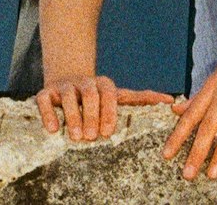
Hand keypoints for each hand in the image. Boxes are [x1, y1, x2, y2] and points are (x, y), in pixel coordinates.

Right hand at [35, 74, 174, 142]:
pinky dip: (48, 113)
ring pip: (68, 97)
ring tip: (77, 137)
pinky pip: (45, 100)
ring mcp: (65, 87)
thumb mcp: (118, 96)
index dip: (109, 112)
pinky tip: (53, 129)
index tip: (108, 132)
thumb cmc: (97, 96)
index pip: (109, 94)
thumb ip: (140, 99)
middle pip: (90, 94)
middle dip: (91, 115)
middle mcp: (84, 83)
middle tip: (92, 137)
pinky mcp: (46, 93)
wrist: (66, 80)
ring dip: (73, 116)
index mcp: (103, 84)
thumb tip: (171, 100)